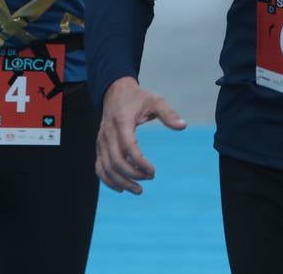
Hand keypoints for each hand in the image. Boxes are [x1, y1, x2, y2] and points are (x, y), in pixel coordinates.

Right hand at [95, 78, 186, 193]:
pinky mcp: (99, 147)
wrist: (115, 91)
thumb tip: (183, 126)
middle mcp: (107, 134)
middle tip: (150, 179)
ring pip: (106, 168)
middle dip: (133, 175)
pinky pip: (100, 167)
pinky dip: (108, 180)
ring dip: (121, 182)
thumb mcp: (155, 101)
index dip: (140, 162)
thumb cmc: (138, 97)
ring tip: (138, 190)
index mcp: (121, 122)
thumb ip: (168, 113)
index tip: (153, 171)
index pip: (128, 147)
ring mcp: (101, 141)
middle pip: (116, 161)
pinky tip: (122, 188)